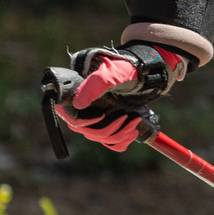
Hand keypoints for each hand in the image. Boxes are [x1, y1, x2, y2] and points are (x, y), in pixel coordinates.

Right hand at [54, 47, 180, 151]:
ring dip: (120, 134)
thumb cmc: (123, 70)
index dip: (84, 123)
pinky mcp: (110, 126)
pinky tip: (132, 132)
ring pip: (102, 139)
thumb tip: (77, 104)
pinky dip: (122, 141)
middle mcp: (85, 110)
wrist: (142, 73)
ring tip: (134, 123)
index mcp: (78, 97)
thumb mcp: (109, 75)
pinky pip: (111, 143)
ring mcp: (97, 120)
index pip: (71, 119)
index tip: (102, 115)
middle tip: (126, 117)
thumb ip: (93, 86)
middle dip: (110, 129)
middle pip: (88, 133)